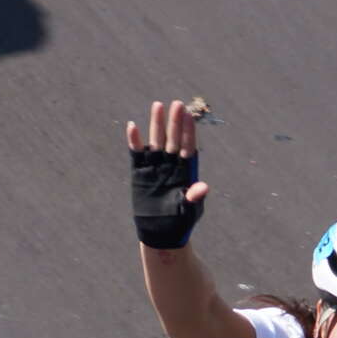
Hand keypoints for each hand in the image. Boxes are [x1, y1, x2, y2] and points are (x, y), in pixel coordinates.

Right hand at [125, 98, 210, 248]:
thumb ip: (194, 197)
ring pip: (156, 141)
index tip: (189, 115)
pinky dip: (135, 141)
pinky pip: (137, 154)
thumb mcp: (189, 210)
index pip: (188, 146)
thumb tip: (203, 187)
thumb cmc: (180, 222)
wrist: (161, 234)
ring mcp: (155, 167)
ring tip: (157, 105)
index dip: (189, 131)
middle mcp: (170, 165)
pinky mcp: (140, 173)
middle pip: (173, 139)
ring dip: (156, 124)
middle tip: (177, 104)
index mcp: (185, 171)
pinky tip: (133, 126)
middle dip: (174, 122)